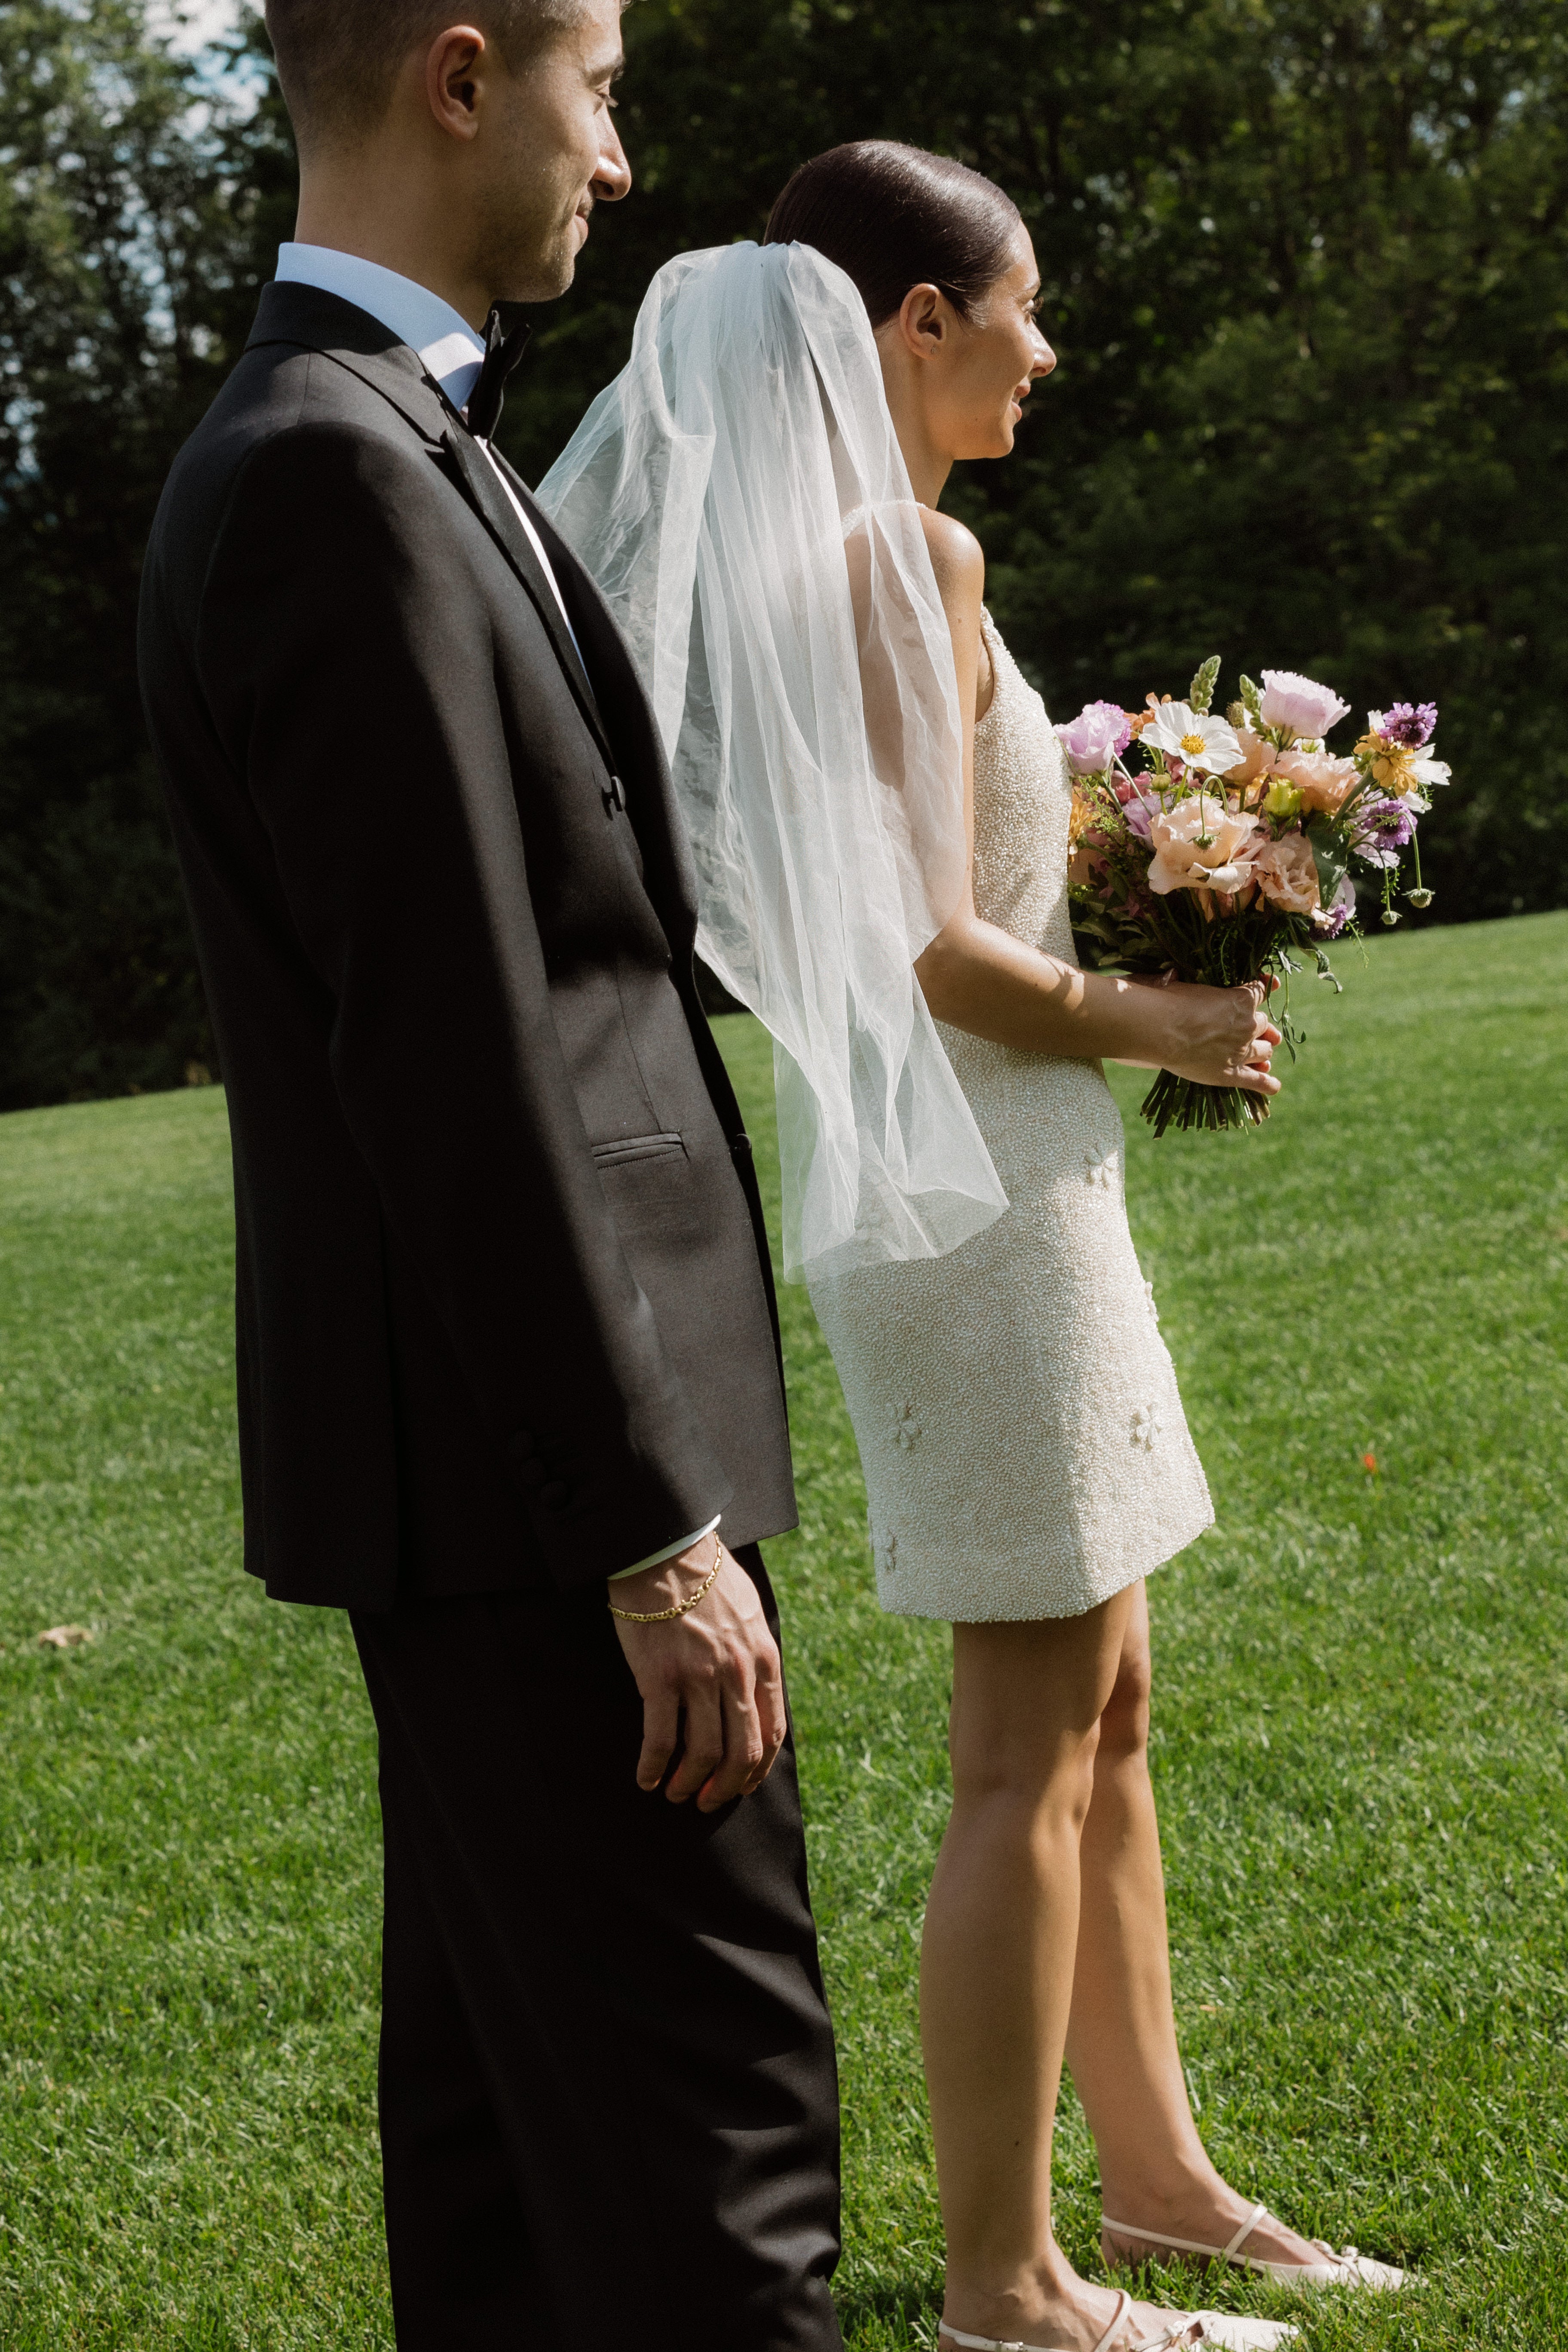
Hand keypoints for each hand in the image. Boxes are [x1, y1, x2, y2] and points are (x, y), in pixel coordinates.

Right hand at [608, 1540, 785, 1811]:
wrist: (666, 1549)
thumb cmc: (704, 1578)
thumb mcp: (748, 1614)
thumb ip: (755, 1654)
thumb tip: (756, 1690)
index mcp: (764, 1659)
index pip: (772, 1731)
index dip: (757, 1768)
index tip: (742, 1785)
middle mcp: (737, 1673)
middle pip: (740, 1751)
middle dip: (725, 1787)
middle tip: (707, 1802)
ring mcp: (699, 1678)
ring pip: (702, 1753)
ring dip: (689, 1784)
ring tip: (674, 1793)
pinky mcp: (660, 1678)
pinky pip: (660, 1738)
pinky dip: (653, 1766)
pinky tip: (645, 1778)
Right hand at [1145, 972, 1282, 1096]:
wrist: (1159, 1030)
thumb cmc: (1167, 1002)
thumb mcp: (1182, 982)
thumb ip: (1186, 981)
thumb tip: (1172, 973)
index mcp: (1241, 999)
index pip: (1261, 991)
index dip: (1263, 988)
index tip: (1266, 985)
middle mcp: (1248, 1025)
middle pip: (1263, 1024)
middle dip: (1257, 1025)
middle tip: (1244, 1027)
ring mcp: (1242, 1051)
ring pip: (1265, 1051)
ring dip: (1263, 1049)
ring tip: (1258, 1051)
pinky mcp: (1231, 1074)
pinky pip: (1258, 1081)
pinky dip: (1268, 1083)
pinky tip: (1273, 1085)